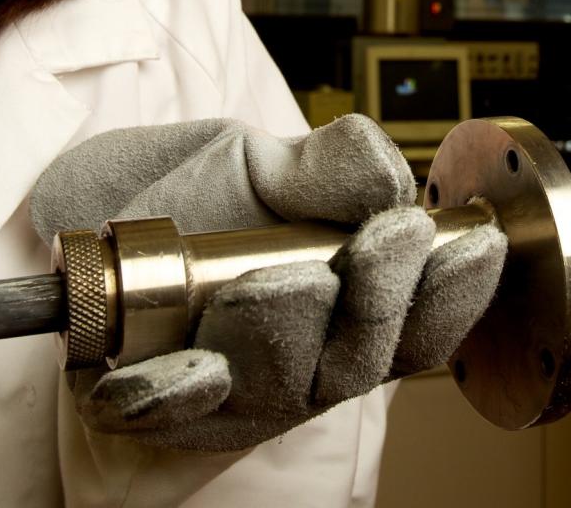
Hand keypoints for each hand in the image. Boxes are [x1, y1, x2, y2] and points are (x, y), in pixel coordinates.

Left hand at [30, 116, 505, 450]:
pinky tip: (195, 368)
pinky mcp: (143, 398)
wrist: (101, 197)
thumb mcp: (268, 162)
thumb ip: (329, 167)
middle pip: (353, 365)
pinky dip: (178, 394)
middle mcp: (294, 366)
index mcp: (341, 316)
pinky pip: (164, 408)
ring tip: (292, 279)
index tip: (470, 242)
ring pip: (275, 386)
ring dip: (289, 333)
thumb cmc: (200, 191)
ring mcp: (224, 390)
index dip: (450, 294)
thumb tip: (395, 181)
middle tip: (386, 239)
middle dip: (377, 302)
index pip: (416, 328)